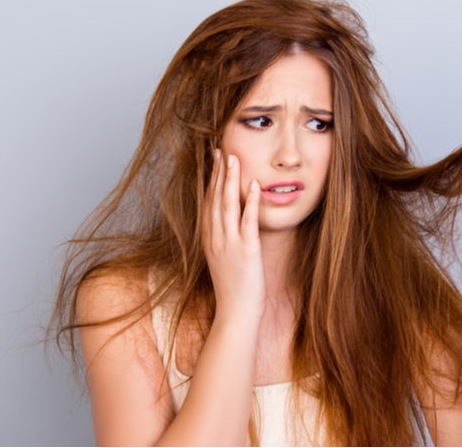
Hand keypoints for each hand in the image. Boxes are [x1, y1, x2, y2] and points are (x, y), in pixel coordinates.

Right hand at [201, 148, 266, 323]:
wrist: (235, 313)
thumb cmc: (233, 288)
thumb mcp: (222, 259)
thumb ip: (223, 239)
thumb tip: (228, 223)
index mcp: (209, 239)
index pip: (207, 202)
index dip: (210, 179)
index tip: (214, 159)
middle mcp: (215, 238)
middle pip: (214, 198)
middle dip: (217, 172)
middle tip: (221, 149)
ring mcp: (229, 244)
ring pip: (227, 205)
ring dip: (230, 180)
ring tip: (233, 158)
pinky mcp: (247, 251)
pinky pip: (248, 222)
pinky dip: (250, 202)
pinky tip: (254, 186)